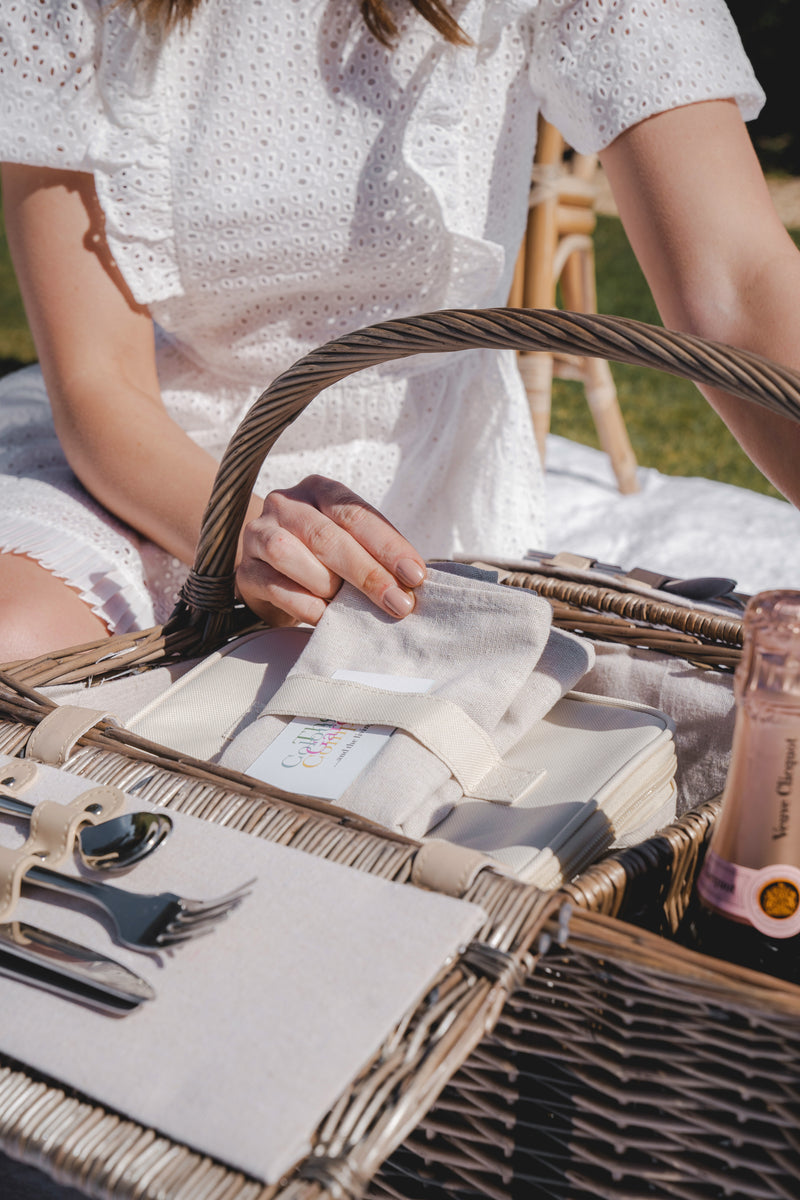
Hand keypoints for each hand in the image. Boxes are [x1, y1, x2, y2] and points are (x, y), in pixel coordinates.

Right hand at [235, 475, 426, 625]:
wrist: (271, 569)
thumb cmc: (322, 555)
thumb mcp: (350, 541)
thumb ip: (376, 553)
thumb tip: (412, 581)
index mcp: (319, 490)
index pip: (355, 514)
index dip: (388, 546)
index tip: (415, 576)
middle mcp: (285, 504)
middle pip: (326, 536)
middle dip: (368, 573)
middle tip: (398, 603)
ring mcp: (259, 535)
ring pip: (291, 555)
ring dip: (329, 585)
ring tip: (352, 606)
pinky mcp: (245, 571)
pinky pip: (275, 587)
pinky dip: (306, 605)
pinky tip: (327, 617)